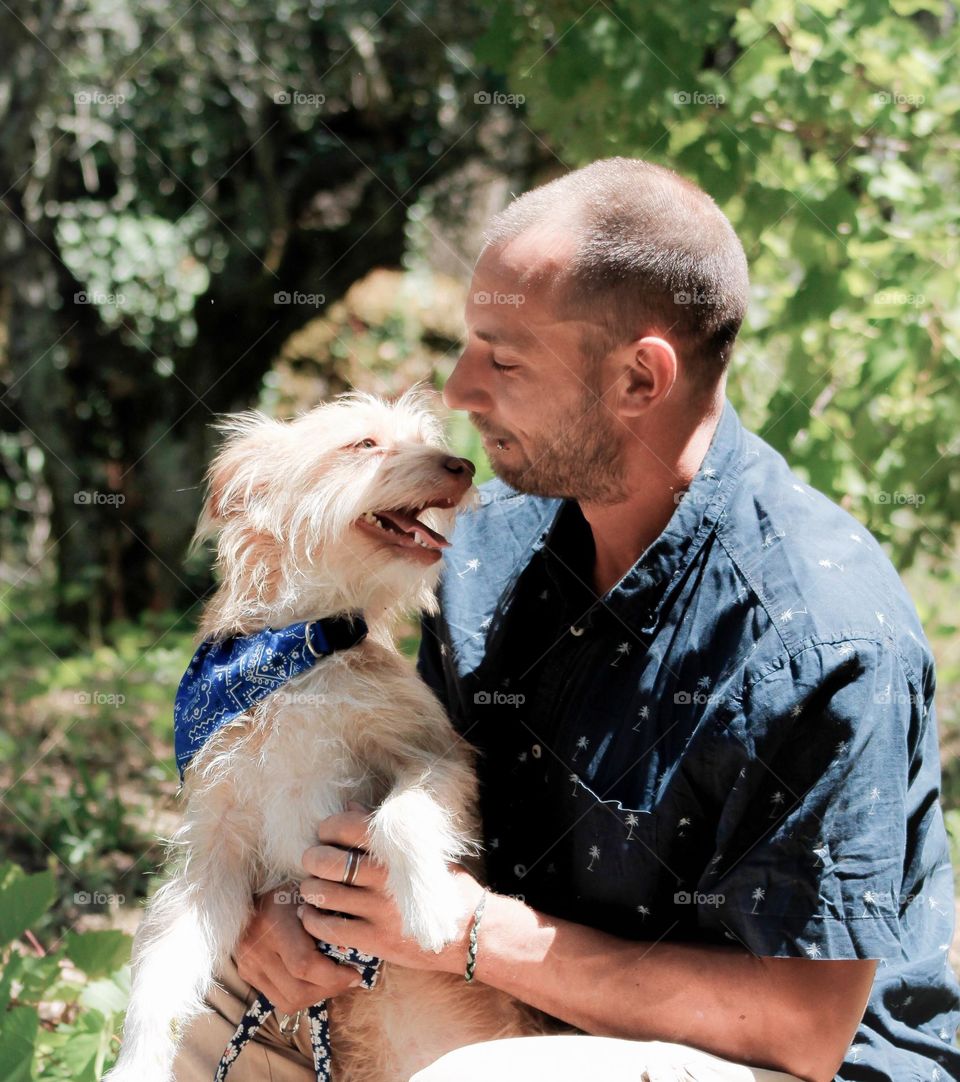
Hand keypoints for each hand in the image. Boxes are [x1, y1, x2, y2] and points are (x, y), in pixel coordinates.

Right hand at [235, 884, 363, 1013]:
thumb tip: (358, 952)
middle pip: (298, 990)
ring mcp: (247, 963)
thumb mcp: (310, 895)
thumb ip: (328, 921)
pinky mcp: (245, 973)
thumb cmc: (291, 889)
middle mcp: (255, 946)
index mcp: (274, 920)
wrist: (251, 891)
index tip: (355, 973)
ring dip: (317, 996)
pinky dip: (301, 996)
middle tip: (348, 979)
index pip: (304, 965)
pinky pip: (278, 999)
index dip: (334, 977)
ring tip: (333, 980)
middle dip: (329, 989)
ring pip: (289, 1001)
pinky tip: (314, 981)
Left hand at [298, 804, 485, 975]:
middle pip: (329, 862)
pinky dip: (313, 920)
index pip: (349, 828)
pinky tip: (310, 914)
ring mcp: (379, 911)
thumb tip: (350, 807)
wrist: (471, 933)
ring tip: (310, 886)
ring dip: (310, 888)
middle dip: (312, 858)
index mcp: (398, 851)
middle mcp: (386, 879)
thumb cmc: (446, 885)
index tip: (325, 832)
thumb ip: (385, 833)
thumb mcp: (423, 853)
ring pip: (325, 895)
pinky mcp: (376, 940)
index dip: (329, 827)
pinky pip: (330, 928)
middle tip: (311, 859)